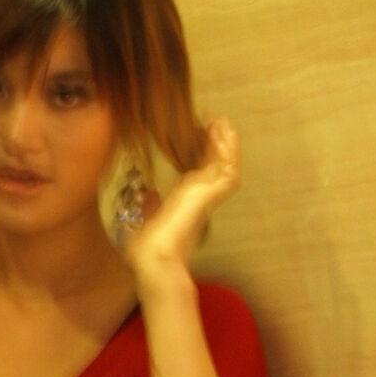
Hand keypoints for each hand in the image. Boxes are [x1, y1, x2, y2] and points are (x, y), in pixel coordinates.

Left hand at [118, 116, 239, 281]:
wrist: (153, 257)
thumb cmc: (148, 248)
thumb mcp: (147, 218)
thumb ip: (152, 204)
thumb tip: (150, 193)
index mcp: (187, 202)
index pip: (200, 171)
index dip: (202, 150)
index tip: (199, 130)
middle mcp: (201, 198)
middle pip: (217, 164)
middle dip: (218, 142)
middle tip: (216, 119)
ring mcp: (208, 197)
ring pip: (228, 165)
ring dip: (227, 143)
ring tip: (223, 120)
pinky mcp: (212, 197)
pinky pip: (228, 170)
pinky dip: (228, 152)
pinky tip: (222, 132)